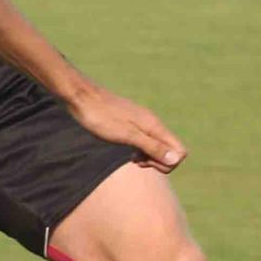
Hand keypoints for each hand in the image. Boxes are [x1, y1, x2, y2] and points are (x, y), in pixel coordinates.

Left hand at [68, 84, 186, 174]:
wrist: (80, 97)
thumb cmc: (101, 117)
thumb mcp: (127, 135)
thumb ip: (152, 146)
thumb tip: (176, 159)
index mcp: (153, 125)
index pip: (180, 151)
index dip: (168, 163)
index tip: (146, 161)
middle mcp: (151, 122)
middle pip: (171, 150)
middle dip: (159, 162)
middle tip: (137, 162)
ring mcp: (141, 121)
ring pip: (157, 146)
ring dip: (149, 158)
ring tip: (132, 158)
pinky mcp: (130, 122)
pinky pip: (145, 141)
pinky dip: (140, 150)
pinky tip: (127, 152)